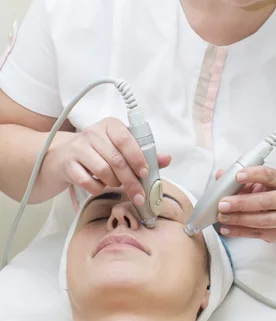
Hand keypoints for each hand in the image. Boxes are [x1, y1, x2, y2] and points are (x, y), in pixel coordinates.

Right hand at [44, 117, 170, 204]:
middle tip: (139, 195)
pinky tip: (99, 184)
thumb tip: (167, 159)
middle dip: (131, 181)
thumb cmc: (98, 151)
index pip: (126, 139)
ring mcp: (78, 148)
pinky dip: (97, 188)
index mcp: (110, 125)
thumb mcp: (120, 148)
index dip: (137, 158)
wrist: (63, 156)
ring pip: (103, 171)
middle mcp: (93, 133)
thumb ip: (144, 153)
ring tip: (114, 182)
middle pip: (116, 160)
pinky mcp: (68, 164)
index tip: (146, 174)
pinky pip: (88, 182)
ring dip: (113, 183)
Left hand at [216, 166, 275, 242]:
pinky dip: (239, 232)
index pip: (269, 175)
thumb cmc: (265, 195)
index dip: (253, 175)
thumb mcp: (255, 184)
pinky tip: (226, 228)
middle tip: (223, 204)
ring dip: (239, 219)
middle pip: (266, 201)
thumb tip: (220, 175)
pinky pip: (257, 233)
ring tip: (222, 217)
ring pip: (262, 220)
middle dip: (242, 203)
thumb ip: (239, 180)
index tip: (236, 176)